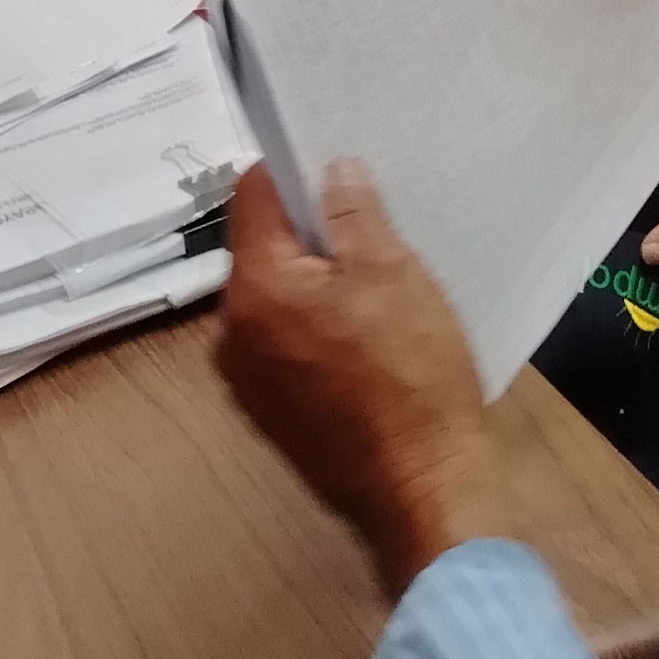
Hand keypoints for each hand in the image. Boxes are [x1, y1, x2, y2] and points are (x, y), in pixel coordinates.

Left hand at [216, 161, 510, 593]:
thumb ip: (353, 213)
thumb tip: (331, 169)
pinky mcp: (273, 416)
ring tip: (375, 289)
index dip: (293, 173)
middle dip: (309, 235)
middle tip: (370, 233)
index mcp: (254, 287)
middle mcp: (232, 332)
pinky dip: (316, 331)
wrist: (426, 489)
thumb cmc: (413, 373)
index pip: (252, 196)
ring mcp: (248, 381)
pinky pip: (286, 347)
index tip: (336, 170)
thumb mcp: (393, 273)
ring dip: (314, 286)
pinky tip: (365, 342)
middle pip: (260, 250)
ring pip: (275, 301)